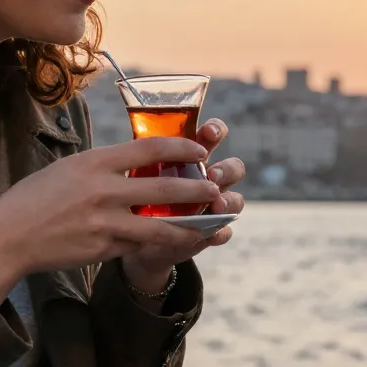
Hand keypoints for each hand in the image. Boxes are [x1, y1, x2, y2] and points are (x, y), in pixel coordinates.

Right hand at [0, 135, 219, 303]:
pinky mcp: (103, 249)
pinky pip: (138, 244)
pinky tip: (174, 241)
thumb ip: (102, 167)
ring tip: (209, 221)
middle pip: (163, 187)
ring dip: (190, 223)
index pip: (148, 149)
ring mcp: (104, 222)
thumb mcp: (67, 169)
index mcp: (94, 162)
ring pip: (160, 224)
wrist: (9, 236)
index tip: (200, 149)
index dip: (180, 147)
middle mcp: (103, 190)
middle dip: (196, 188)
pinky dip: (156, 242)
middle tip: (216, 188)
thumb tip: (132, 166)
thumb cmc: (34, 198)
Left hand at [122, 118, 245, 292]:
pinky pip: (224, 232)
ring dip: (229, 201)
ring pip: (234, 200)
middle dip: (227, 169)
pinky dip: (220, 232)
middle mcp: (207, 180)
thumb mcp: (134, 175)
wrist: (131, 235)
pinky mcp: (208, 233)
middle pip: (232, 168)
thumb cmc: (132, 195)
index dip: (215, 131)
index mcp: (191, 157)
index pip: (212, 136)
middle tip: (212, 176)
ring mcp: (211, 208)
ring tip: (216, 205)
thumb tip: (132, 144)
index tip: (207, 132)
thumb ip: (142, 160)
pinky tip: (213, 233)